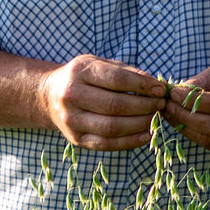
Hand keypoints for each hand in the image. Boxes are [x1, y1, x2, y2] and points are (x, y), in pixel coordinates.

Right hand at [36, 54, 166, 150]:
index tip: (160, 89)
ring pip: (112, 127)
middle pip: (115, 105)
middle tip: (160, 104)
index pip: (116, 79)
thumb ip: (127, 72)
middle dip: (145, 106)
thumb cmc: (82, 77)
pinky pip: (108, 144)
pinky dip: (131, 141)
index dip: (142, 85)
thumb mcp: (99, 64)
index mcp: (79, 72)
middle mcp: (71, 96)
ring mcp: (71, 120)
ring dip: (140, 124)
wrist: (49, 96)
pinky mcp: (76, 139)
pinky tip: (146, 134)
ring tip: (155, 118)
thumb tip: (157, 85)